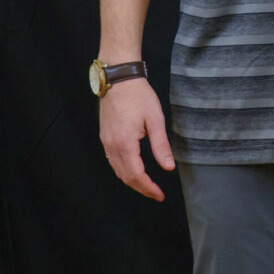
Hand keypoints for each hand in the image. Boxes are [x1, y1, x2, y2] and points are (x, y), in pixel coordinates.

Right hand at [99, 78, 175, 200]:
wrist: (119, 78)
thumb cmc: (139, 95)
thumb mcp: (155, 119)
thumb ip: (160, 145)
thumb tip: (168, 167)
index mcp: (125, 144)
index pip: (136, 175)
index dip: (148, 188)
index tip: (160, 195)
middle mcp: (112, 146)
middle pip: (125, 177)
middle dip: (141, 188)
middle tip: (156, 193)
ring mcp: (106, 141)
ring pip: (117, 170)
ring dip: (131, 181)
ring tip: (146, 184)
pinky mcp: (105, 136)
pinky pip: (112, 160)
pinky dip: (123, 170)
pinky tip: (132, 168)